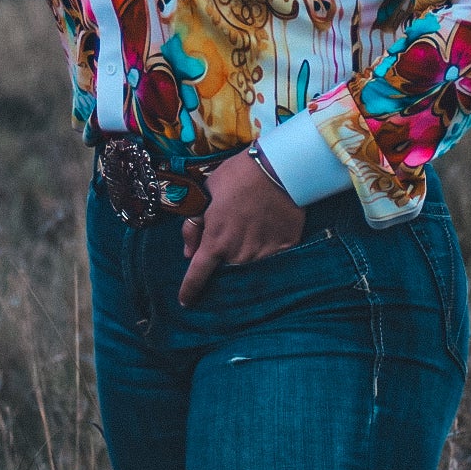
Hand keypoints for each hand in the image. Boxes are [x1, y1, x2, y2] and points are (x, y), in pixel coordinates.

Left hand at [178, 150, 305, 306]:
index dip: (189, 289)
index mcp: (216, 241)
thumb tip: (188, 252)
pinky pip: (271, 251)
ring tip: (253, 216)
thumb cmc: (238, 175)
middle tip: (234, 221)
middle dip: (225, 247)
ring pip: (249, 257)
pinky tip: (270, 219)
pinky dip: (268, 239)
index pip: (198, 274)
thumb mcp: (207, 192)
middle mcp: (238, 253)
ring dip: (246, 244)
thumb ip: (194, 225)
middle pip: (227, 261)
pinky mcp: (285, 247)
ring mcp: (263, 253)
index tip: (185, 302)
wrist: (280, 168)